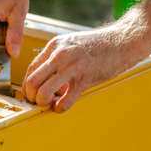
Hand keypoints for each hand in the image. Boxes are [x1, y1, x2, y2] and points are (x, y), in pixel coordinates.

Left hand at [23, 0, 150, 111]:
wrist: (121, 42)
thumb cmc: (98, 46)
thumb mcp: (71, 45)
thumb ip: (56, 59)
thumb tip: (45, 79)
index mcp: (54, 45)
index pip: (30, 69)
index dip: (28, 85)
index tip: (32, 93)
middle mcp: (60, 55)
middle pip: (31, 82)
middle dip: (31, 97)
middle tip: (38, 102)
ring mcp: (71, 67)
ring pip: (43, 92)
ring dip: (43, 103)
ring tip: (50, 104)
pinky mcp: (84, 79)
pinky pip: (65, 101)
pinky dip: (60, 108)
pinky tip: (62, 106)